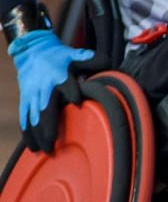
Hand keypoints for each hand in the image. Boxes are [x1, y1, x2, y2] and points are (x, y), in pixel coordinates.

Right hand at [10, 31, 93, 151]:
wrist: (32, 51)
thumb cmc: (61, 57)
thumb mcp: (76, 54)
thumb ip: (92, 60)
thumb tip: (109, 62)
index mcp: (58, 74)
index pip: (66, 84)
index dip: (71, 92)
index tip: (77, 101)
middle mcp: (43, 86)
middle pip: (45, 107)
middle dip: (48, 124)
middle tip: (53, 141)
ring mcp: (32, 94)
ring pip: (33, 116)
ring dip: (37, 134)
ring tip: (44, 150)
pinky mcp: (25, 99)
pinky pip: (25, 117)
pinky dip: (27, 132)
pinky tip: (32, 147)